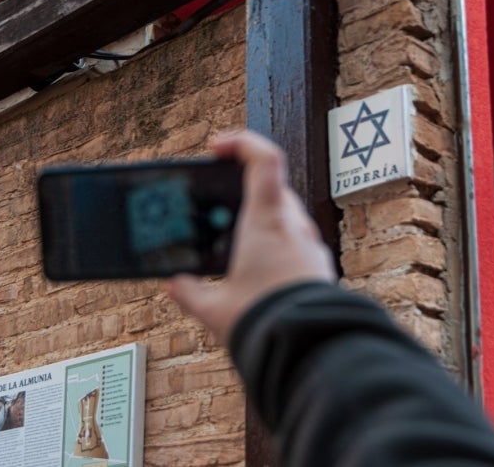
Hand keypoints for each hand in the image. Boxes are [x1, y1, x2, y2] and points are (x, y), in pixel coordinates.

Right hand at [167, 130, 336, 344]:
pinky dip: (276, 244)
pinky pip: (296, 242)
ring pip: (285, 216)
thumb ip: (190, 293)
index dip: (240, 143)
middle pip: (272, 188)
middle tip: (220, 209)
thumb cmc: (265, 324)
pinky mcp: (319, 268)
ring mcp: (310, 246)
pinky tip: (259, 271)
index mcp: (267, 222)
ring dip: (260, 221)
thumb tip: (175, 286)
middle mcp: (294, 227)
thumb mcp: (215, 310)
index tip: (217, 147)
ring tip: (236, 245)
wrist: (310, 351)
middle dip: (244, 192)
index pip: (263, 159)